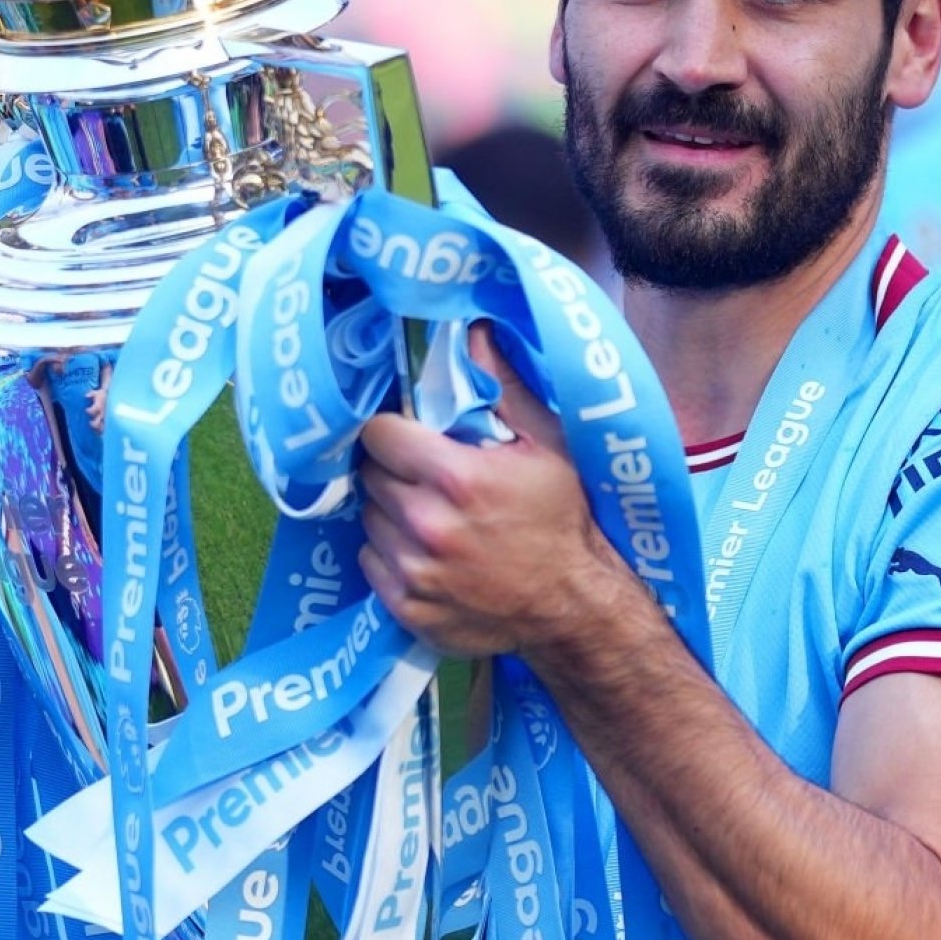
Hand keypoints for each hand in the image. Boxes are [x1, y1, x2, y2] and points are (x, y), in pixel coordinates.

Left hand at [355, 325, 639, 659]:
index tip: (408, 436)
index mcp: (456, 477)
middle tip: (422, 476)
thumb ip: (502, 388)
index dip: (393, 431)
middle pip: (370, 476)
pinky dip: (388, 554)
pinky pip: (370, 563)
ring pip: (368, 519)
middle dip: (392, 470)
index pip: (378, 434)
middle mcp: (426, 524)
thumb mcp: (546, 445)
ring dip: (389, 512)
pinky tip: (424, 551)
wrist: (572, 607)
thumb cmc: (561, 519)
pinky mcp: (405, 607)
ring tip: (426, 514)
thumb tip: (474, 331)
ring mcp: (413, 571)